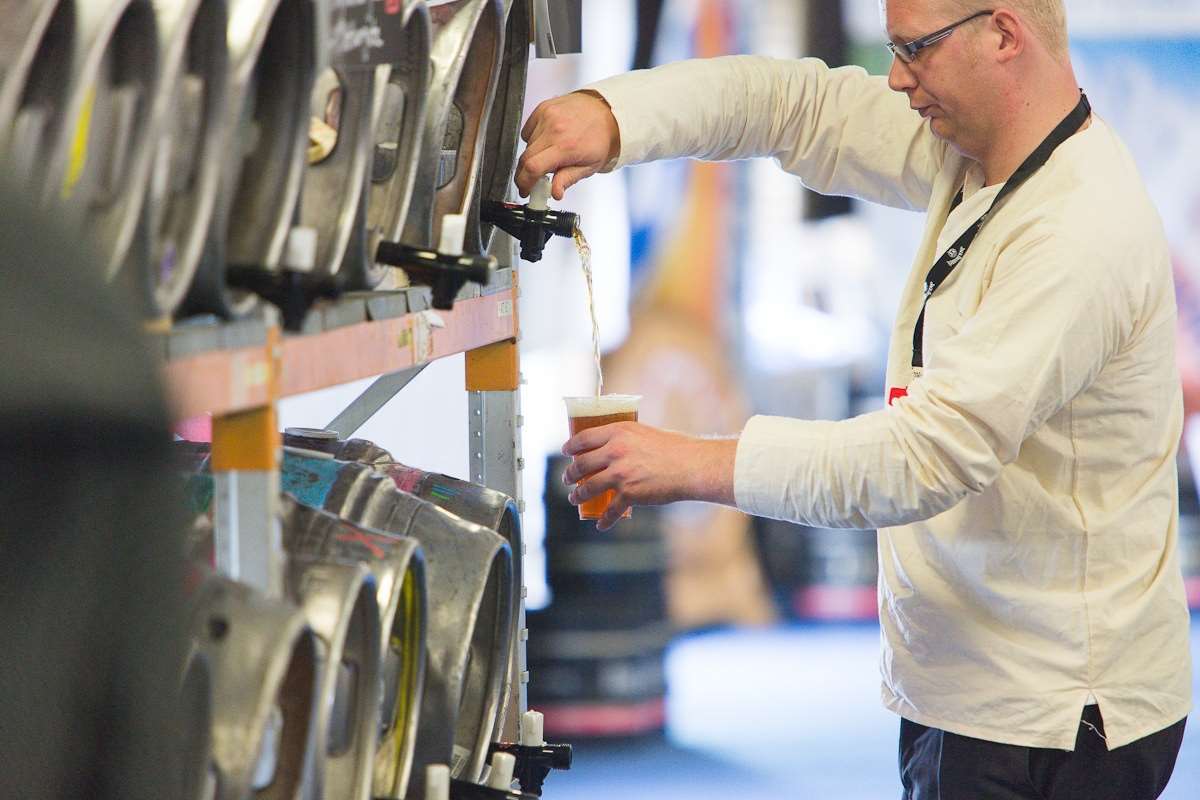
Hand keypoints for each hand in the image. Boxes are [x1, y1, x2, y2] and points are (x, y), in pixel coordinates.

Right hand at [515, 90, 620, 200]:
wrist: (605, 112)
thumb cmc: (599, 139)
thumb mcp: (589, 166)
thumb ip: (568, 179)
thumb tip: (555, 193)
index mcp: (566, 146)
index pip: (533, 167)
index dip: (524, 182)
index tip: (525, 190)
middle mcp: (554, 129)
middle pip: (525, 157)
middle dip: (524, 173)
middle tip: (533, 180)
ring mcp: (547, 116)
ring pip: (526, 145)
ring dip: (532, 156)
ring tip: (549, 156)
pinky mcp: (543, 108)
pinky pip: (527, 131)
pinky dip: (532, 140)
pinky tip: (546, 141)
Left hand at [561, 422, 737, 530]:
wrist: (690, 466)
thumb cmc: (673, 448)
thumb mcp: (644, 433)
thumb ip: (624, 440)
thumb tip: (609, 449)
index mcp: (618, 432)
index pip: (584, 438)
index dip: (571, 446)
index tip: (566, 452)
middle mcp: (615, 451)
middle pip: (582, 464)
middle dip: (570, 474)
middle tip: (567, 478)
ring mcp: (620, 474)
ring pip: (588, 487)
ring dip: (578, 495)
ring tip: (575, 498)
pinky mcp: (629, 493)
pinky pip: (610, 510)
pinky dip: (604, 520)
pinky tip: (600, 525)